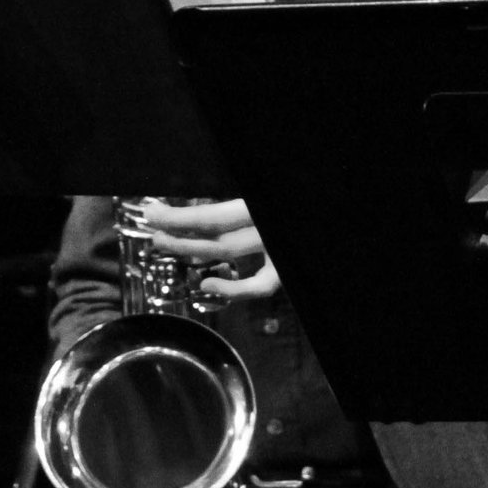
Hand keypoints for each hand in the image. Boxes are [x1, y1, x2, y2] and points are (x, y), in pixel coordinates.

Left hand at [126, 198, 281, 300]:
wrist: (335, 212)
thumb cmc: (296, 198)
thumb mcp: (253, 197)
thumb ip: (232, 201)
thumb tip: (194, 202)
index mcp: (257, 209)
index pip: (211, 218)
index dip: (176, 218)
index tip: (153, 213)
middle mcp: (266, 232)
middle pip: (213, 238)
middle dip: (177, 235)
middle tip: (154, 232)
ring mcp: (275, 254)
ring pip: (227, 256)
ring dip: (191, 252)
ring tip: (167, 245)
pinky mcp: (283, 270)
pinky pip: (259, 286)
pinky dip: (233, 290)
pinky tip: (208, 285)